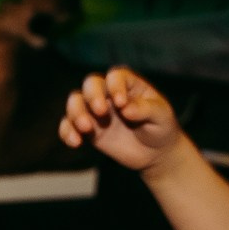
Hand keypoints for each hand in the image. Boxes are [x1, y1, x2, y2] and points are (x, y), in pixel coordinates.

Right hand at [58, 67, 184, 172]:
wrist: (155, 153)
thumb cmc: (161, 128)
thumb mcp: (162, 117)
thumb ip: (146, 109)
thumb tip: (126, 108)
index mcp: (128, 85)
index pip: (115, 76)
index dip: (115, 86)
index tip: (121, 103)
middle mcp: (108, 94)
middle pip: (91, 84)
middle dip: (92, 96)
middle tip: (100, 112)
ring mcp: (94, 111)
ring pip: (75, 102)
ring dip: (76, 113)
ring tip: (86, 129)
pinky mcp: (87, 128)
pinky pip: (68, 125)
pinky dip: (67, 132)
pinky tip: (74, 143)